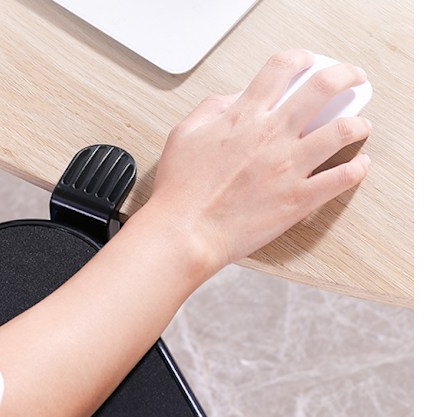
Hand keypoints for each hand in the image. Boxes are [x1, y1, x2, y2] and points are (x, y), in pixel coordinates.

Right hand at [149, 48, 371, 276]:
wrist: (186, 232)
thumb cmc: (181, 191)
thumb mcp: (184, 135)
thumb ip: (211, 110)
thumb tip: (233, 100)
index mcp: (244, 117)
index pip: (281, 69)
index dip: (299, 59)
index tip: (306, 63)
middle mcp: (272, 136)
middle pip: (324, 88)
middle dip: (346, 76)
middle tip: (351, 80)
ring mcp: (289, 167)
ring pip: (342, 130)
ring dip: (358, 123)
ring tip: (360, 125)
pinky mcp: (298, 200)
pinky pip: (341, 179)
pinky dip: (357, 169)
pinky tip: (359, 165)